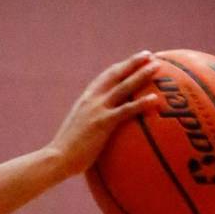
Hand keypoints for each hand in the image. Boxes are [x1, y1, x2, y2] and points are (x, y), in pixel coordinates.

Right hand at [47, 51, 160, 176]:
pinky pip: (126, 110)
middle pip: (115, 74)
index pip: (105, 77)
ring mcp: (97, 110)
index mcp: (85, 99)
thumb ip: (90, 123)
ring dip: (141, 75)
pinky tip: (155, 99)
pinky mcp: (103, 122)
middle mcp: (91, 99)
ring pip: (123, 87)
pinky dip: (141, 103)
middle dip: (133, 62)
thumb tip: (102, 129)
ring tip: (157, 67)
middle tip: (150, 55)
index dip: (121, 67)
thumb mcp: (79, 130)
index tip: (135, 60)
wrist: (57, 158)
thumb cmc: (67, 152)